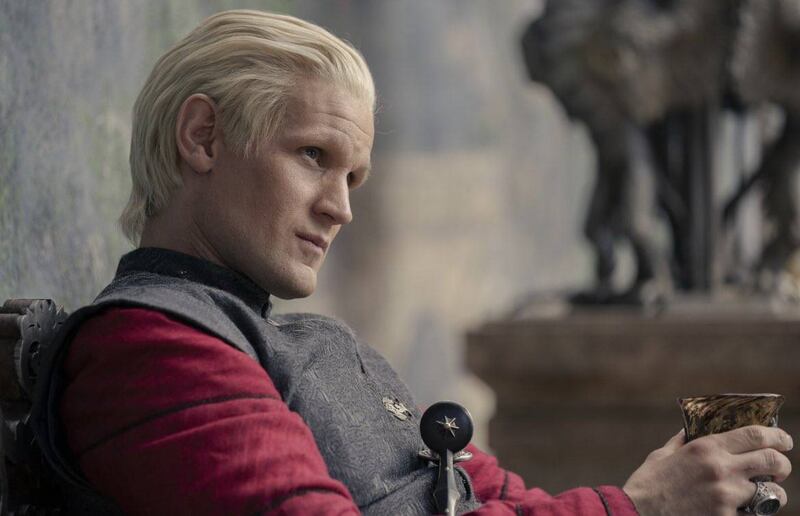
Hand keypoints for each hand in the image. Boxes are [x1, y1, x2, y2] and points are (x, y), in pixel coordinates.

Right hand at [623, 426, 792, 515]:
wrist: (639, 512)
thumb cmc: (649, 483)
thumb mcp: (663, 454)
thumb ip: (682, 441)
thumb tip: (690, 430)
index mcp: (707, 448)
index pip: (756, 435)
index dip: (777, 436)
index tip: (784, 439)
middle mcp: (722, 469)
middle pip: (772, 461)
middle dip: (782, 464)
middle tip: (779, 468)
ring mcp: (727, 497)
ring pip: (771, 493)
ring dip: (771, 493)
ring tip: (762, 493)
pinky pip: (752, 514)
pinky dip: (750, 512)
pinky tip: (738, 509)